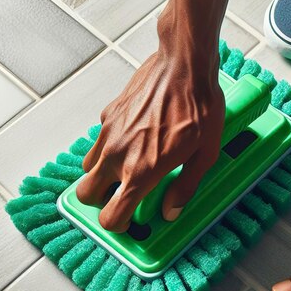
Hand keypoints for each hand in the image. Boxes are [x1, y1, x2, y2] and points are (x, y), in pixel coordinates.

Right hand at [76, 48, 223, 231]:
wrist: (185, 65)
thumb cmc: (199, 106)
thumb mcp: (205, 154)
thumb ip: (185, 187)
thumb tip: (172, 211)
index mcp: (141, 171)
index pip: (111, 216)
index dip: (117, 225)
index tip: (128, 222)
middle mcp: (117, 155)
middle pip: (85, 195)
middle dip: (100, 201)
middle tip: (122, 196)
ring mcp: (109, 133)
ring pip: (88, 167)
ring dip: (102, 174)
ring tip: (128, 167)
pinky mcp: (108, 114)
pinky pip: (100, 140)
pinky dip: (111, 146)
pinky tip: (136, 137)